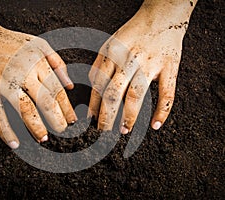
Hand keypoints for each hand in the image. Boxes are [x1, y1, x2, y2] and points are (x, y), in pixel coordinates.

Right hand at [0, 0, 76, 148]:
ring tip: (43, 139)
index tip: (72, 120)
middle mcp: (23, 73)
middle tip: (61, 131)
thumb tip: (70, 85)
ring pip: (24, 109)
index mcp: (37, 62)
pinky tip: (15, 144)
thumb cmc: (11, 42)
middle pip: (44, 101)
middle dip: (56, 119)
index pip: (57, 90)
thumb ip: (57, 63)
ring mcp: (3, 82)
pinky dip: (6, 132)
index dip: (66, 107)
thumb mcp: (39, 44)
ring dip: (35, 127)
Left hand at [88, 1, 193, 132]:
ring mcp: (150, 63)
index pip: (99, 85)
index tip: (91, 120)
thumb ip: (100, 66)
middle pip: (114, 93)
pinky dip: (162, 111)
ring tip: (124, 130)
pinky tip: (155, 125)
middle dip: (107, 115)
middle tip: (104, 131)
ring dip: (130, 116)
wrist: (162, 17)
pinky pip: (167, 93)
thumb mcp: (109, 44)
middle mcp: (129, 60)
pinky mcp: (170, 67)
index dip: (94, 104)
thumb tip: (94, 89)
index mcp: (112, 54)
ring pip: (137, 95)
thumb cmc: (132, 34)